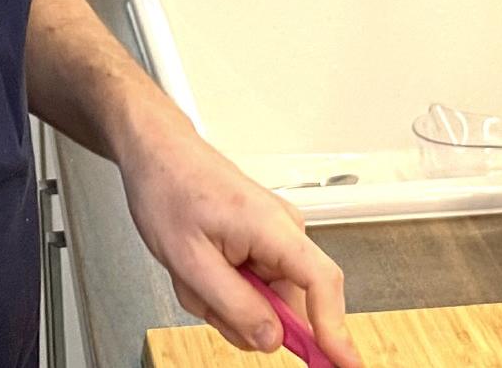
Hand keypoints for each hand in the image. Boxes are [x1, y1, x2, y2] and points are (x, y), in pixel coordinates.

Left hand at [117, 116, 364, 365]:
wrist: (158, 154)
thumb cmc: (169, 189)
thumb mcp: (190, 261)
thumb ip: (235, 305)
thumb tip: (273, 338)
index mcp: (273, 228)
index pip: (322, 283)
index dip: (335, 329)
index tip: (343, 362)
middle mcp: (284, 231)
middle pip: (288, 302)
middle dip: (243, 314)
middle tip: (204, 298)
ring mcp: (275, 237)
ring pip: (266, 299)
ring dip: (227, 301)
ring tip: (194, 274)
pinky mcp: (262, 242)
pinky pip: (253, 285)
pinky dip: (224, 288)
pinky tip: (201, 268)